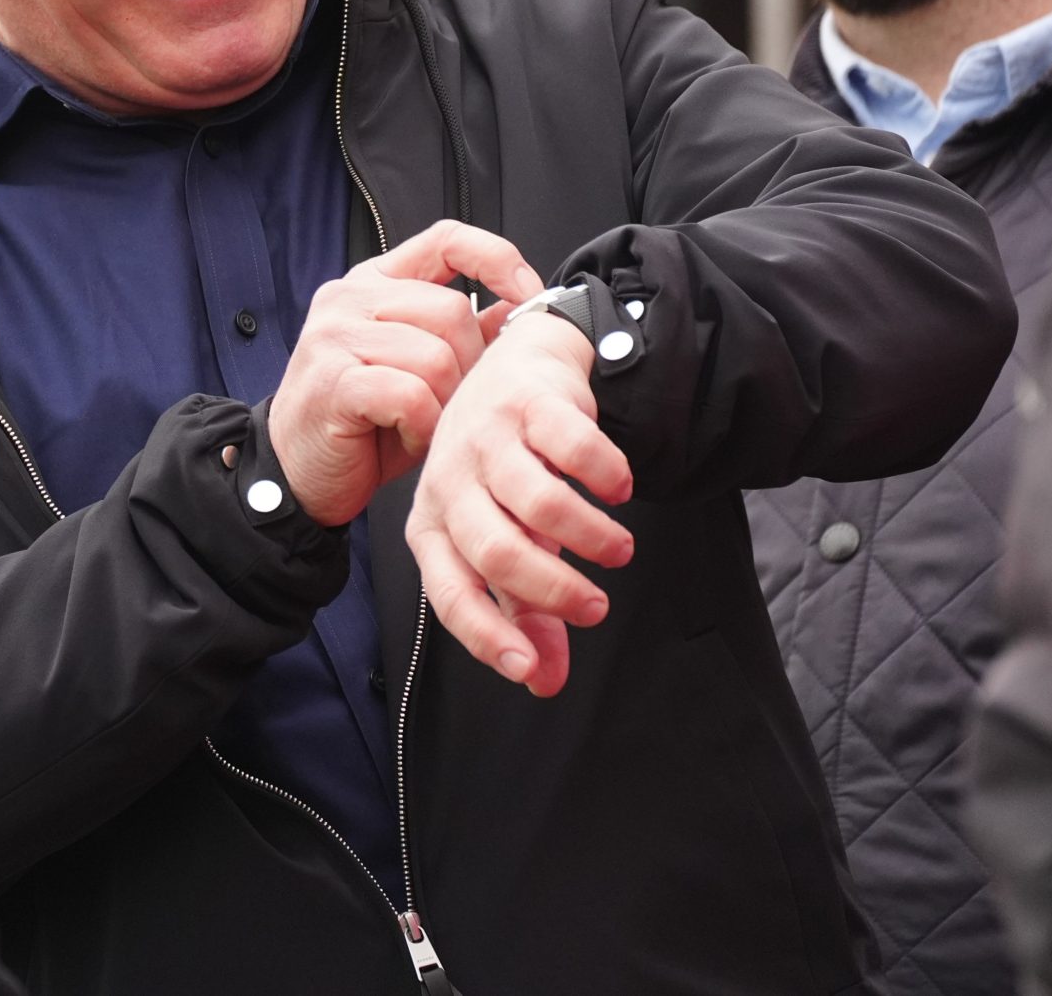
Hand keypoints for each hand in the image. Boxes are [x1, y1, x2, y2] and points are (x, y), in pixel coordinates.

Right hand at [270, 221, 545, 527]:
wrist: (296, 469)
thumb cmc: (361, 420)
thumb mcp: (417, 368)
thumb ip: (461, 334)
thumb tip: (518, 310)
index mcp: (373, 283)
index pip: (445, 239)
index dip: (496, 258)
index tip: (525, 292)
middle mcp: (349, 299)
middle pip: (451, 310)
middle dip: (470, 365)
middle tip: (452, 401)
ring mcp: (335, 337)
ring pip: (437, 356)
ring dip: (446, 402)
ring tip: (426, 422)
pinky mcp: (333, 382)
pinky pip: (412, 395)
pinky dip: (423, 425)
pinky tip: (408, 435)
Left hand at [407, 310, 634, 694]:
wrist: (519, 368)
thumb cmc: (507, 471)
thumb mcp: (508, 541)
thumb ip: (526, 613)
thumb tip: (546, 683)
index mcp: (432, 525)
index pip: (449, 593)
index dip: (487, 636)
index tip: (531, 672)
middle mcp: (448, 481)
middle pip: (495, 552)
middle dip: (554, 590)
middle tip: (596, 608)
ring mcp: (485, 437)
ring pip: (538, 503)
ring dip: (590, 536)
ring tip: (619, 550)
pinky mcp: (526, 401)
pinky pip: (573, 447)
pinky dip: (605, 476)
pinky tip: (619, 490)